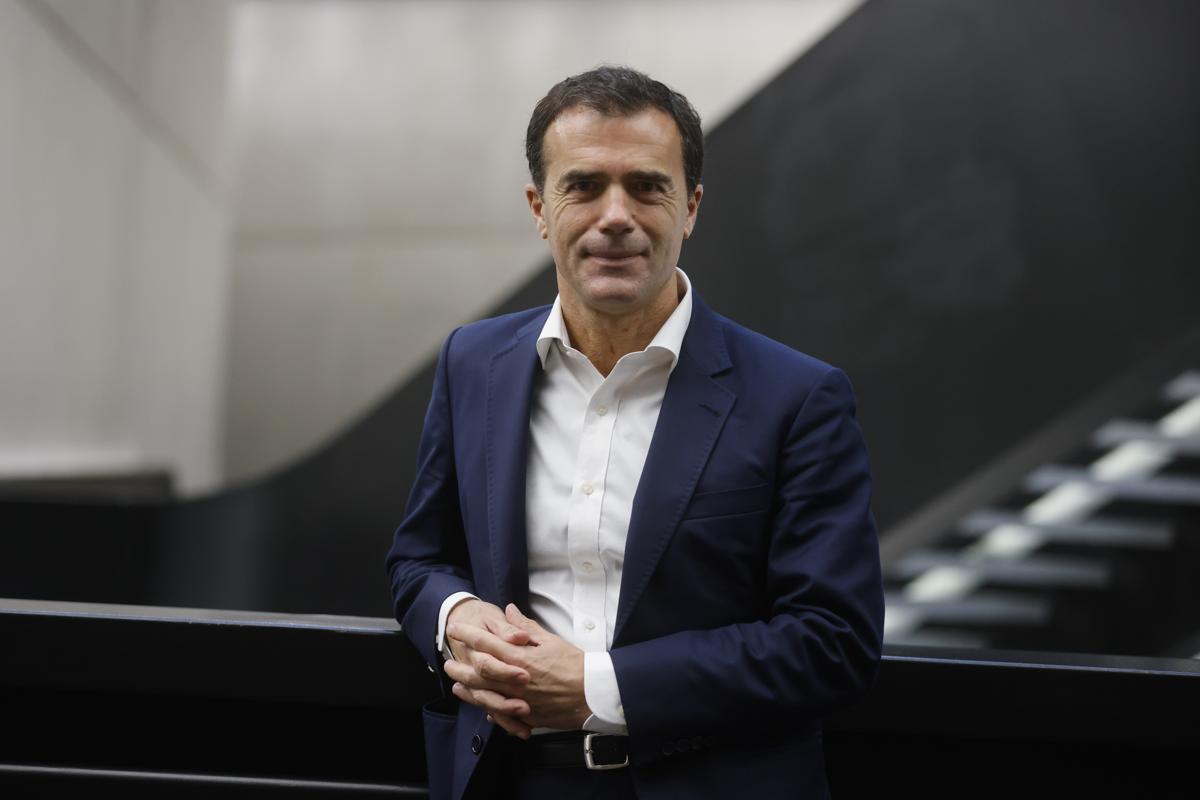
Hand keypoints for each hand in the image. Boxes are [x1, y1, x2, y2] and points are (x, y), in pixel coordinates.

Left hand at [445, 603, 590, 734]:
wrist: (593, 694)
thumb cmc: (575, 665)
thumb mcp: (551, 640)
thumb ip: (526, 628)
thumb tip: (510, 611)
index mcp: (520, 657)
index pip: (487, 643)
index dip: (468, 635)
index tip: (455, 629)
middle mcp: (515, 679)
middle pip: (479, 672)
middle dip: (460, 665)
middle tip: (448, 661)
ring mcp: (518, 699)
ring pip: (485, 694)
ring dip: (468, 689)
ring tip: (457, 684)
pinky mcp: (525, 715)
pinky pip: (501, 714)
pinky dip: (489, 708)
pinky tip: (482, 705)